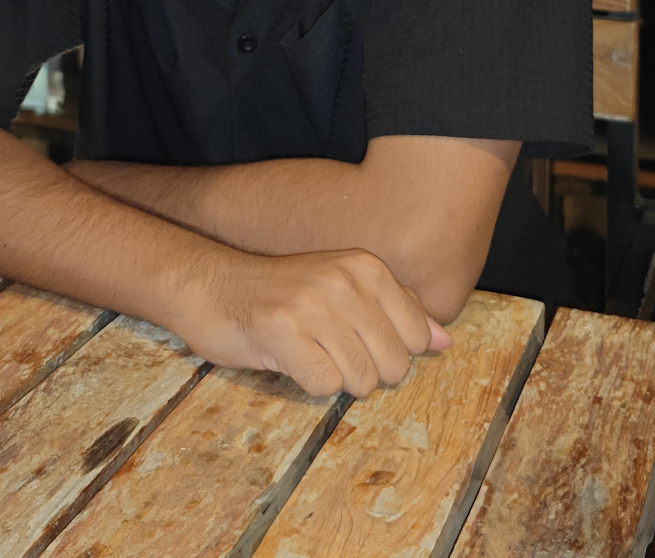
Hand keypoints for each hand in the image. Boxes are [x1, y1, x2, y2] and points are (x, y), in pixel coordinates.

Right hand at [173, 247, 450, 397]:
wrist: (210, 285)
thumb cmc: (282, 294)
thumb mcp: (343, 288)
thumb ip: (395, 312)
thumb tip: (445, 343)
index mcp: (366, 267)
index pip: (416, 338)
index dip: (389, 353)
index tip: (355, 339)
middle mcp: (345, 280)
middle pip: (393, 367)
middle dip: (363, 371)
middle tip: (327, 349)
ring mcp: (314, 304)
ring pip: (361, 381)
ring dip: (333, 377)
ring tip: (307, 350)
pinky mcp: (283, 330)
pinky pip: (323, 386)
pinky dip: (306, 382)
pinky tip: (287, 356)